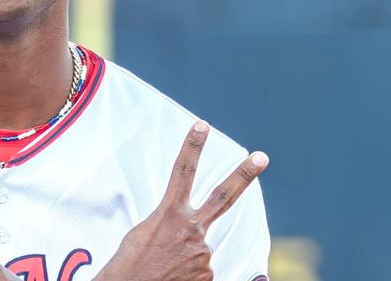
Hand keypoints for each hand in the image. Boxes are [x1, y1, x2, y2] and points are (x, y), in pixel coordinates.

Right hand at [94, 121, 267, 280]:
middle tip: (262, 156)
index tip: (202, 125)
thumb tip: (190, 231)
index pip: (182, 173)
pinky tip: (173, 278)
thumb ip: (170, 225)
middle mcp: (191, 230)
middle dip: (244, 174)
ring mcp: (203, 253)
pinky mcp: (209, 275)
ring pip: (203, 247)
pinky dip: (189, 274)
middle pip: (223, 195)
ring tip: (166, 269)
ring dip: (187, 256)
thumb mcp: (143, 235)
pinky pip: (202, 270)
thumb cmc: (129, 265)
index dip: (192, 147)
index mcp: (169, 215)